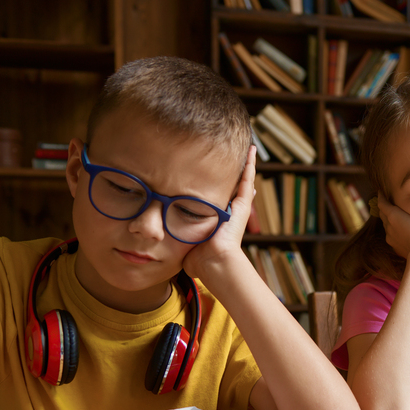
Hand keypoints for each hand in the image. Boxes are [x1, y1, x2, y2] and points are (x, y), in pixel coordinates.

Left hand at [183, 146, 256, 281]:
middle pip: (233, 184)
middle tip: (234, 152)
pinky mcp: (243, 206)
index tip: (215, 169)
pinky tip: (251, 151)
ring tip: (248, 147)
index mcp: (217, 217)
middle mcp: (230, 211)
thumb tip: (158, 236)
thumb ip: (176, 236)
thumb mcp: (185, 240)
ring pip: (243, 179)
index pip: (219, 195)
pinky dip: (250, 166)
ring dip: (246, 163)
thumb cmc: (199, 259)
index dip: (217, 182)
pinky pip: (247, 181)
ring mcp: (239, 207)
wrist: (214, 263)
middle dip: (234, 169)